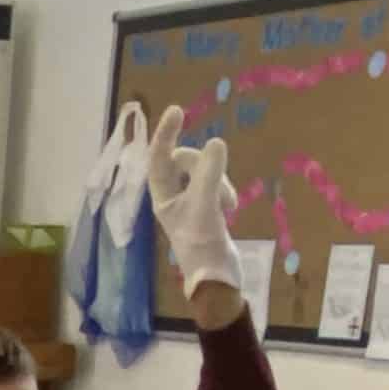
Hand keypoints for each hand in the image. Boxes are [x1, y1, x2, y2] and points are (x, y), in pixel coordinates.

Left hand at [146, 105, 242, 301]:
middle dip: (205, 165)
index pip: (158, 157)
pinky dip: (224, 190)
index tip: (177, 110)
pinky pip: (215, 184)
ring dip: (220, 180)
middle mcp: (172, 198)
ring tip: (228, 205)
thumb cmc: (203, 245)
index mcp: (162, 198)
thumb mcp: (205, 206)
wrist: (218, 279)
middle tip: (218, 185)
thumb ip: (208, 173)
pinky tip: (230, 209)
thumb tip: (216, 143)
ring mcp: (190, 203)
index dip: (165, 133)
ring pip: (204, 171)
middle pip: (185, 161)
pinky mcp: (207, 209)